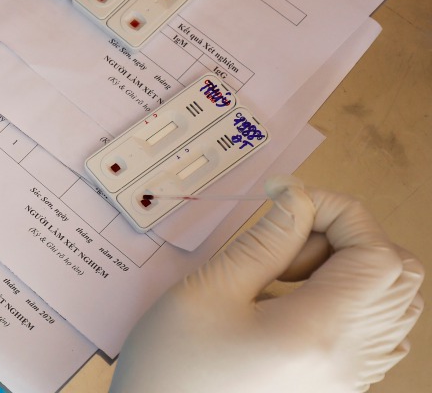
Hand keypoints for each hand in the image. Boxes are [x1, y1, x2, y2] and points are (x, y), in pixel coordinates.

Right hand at [110, 178, 423, 392]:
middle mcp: (350, 358)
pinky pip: (375, 328)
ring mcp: (351, 375)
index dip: (339, 211)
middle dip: (346, 238)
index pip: (377, 253)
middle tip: (286, 241)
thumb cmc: (176, 369)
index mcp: (320, 332)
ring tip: (284, 275)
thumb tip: (296, 199)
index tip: (289, 201)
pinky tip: (291, 302)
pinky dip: (346, 299)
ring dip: (347, 268)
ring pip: (391, 299)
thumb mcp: (209, 289)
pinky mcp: (339, 382)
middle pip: (397, 273)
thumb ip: (264, 240)